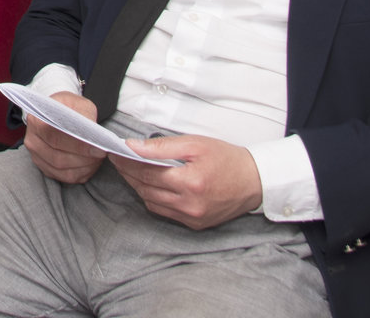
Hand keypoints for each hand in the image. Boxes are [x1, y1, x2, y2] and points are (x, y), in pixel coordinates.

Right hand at [23, 93, 105, 184]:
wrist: (59, 113)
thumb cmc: (68, 108)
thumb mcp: (79, 104)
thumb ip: (85, 116)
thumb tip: (93, 134)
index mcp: (36, 121)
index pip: (55, 137)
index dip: (78, 145)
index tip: (98, 147)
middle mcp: (32, 140)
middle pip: (58, 157)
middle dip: (84, 158)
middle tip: (102, 153)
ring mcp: (37, 157)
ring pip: (62, 170)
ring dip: (84, 167)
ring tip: (98, 158)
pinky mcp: (45, 168)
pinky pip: (64, 177)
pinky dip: (80, 173)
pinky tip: (90, 164)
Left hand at [112, 134, 262, 230]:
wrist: (255, 181)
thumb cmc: (227, 158)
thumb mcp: (195, 144)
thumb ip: (161, 147)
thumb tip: (132, 146)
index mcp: (190, 183)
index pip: (146, 173)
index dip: (127, 162)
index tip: (115, 152)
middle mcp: (190, 205)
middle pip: (146, 189)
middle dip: (129, 173)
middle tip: (118, 160)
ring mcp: (192, 217)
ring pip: (152, 202)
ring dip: (139, 187)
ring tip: (131, 171)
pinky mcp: (195, 225)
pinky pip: (165, 212)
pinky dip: (153, 199)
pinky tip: (150, 186)